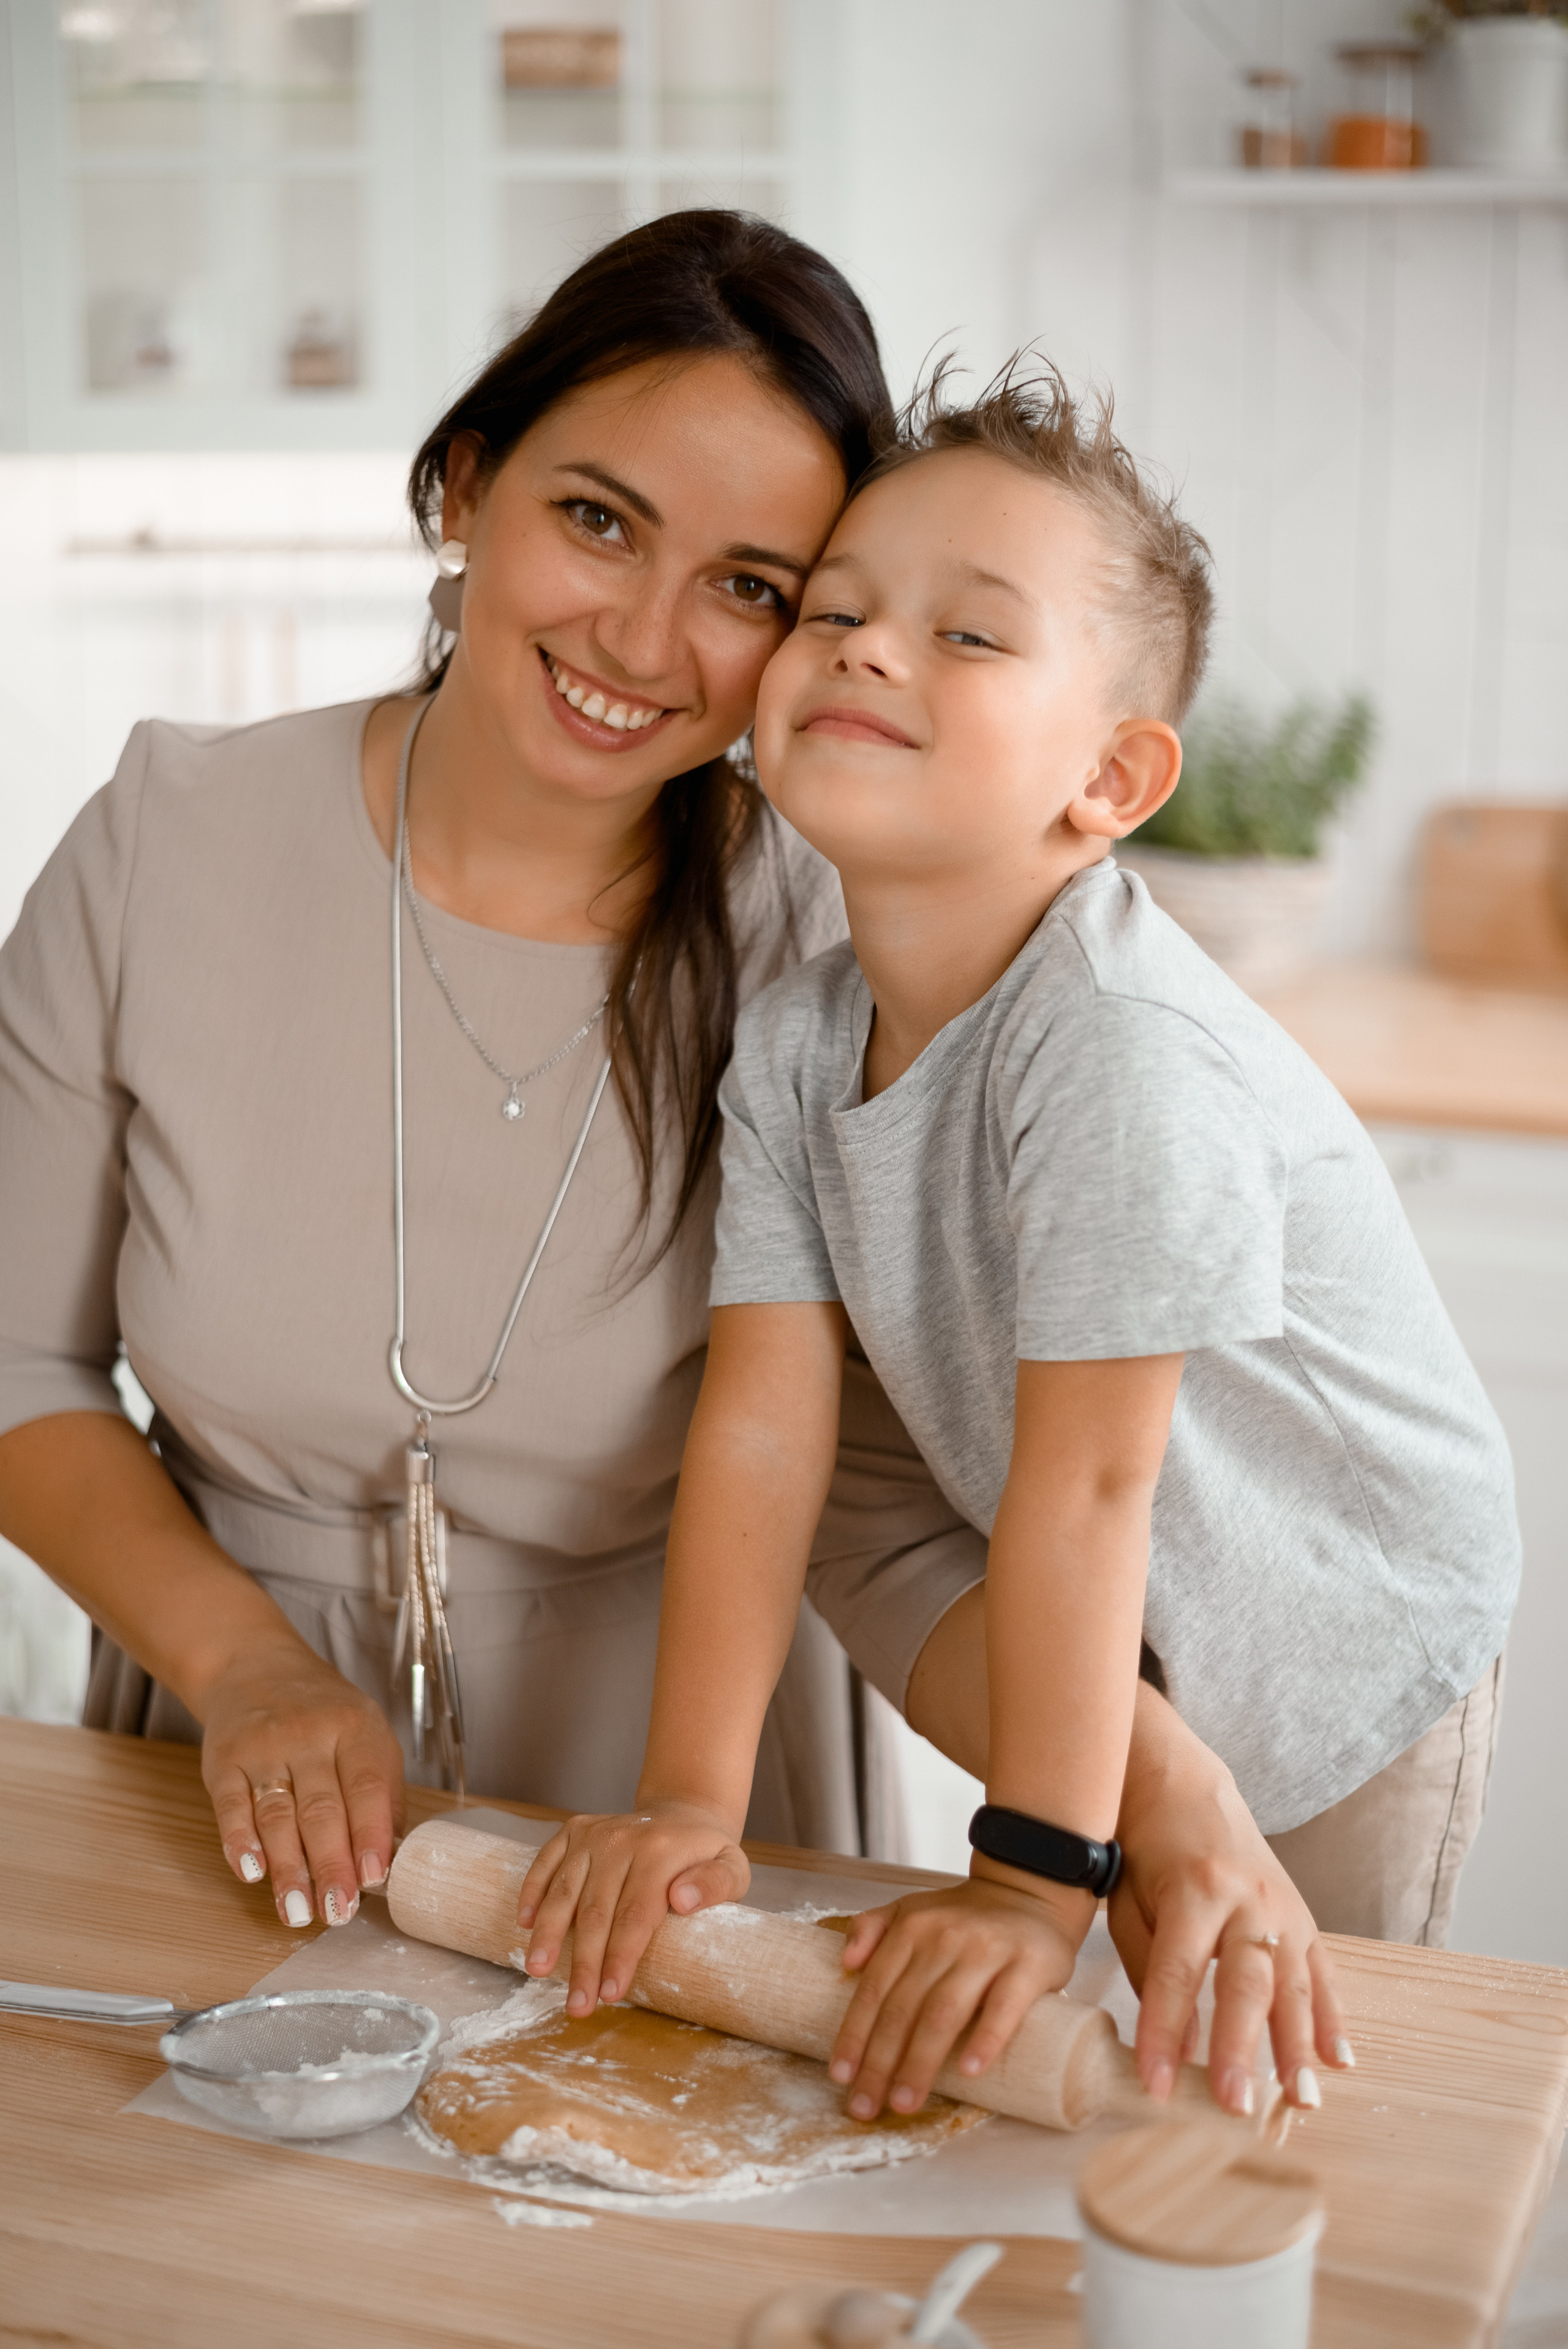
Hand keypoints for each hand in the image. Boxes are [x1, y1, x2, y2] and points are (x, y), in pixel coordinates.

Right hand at [199, 1635, 403, 1931]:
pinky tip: (252, 1873)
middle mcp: (309, 1734)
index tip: (374, 1879)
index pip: (367, 1786)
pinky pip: (231, 1806)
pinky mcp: (224, 1761)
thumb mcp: (367, 1735)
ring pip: (277, 1815)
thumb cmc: (324, 1715)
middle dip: (331, 1867)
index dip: (370, 1834)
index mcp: (355, 1728)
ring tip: (299, 1912)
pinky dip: (240, 1841)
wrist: (255, 1668)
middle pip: (322, 1809)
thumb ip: (381, 1794)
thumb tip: (391, 1860)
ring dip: (288, 1868)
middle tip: (338, 1912)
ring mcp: (263, 1747)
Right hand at [516, 1800, 749, 2017]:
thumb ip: (716, 1884)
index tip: (610, 1995)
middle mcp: (622, 1839)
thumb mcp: (733, 1868)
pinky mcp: (574, 1830)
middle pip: (597, 1910)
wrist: (683, 1813)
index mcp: (660, 1852)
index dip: (621, 1957)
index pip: (635, 1914)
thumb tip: (683, 1901)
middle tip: (576, 2007)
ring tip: (537, 1970)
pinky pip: (546, 1861)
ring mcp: (594, 1833)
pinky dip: (532, 1890)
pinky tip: (523, 1923)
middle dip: (584, 1963)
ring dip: (548, 1933)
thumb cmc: (706, 1855)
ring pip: (565, 1890)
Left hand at [829, 1863, 1088, 2119]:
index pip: (875, 1989)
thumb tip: (845, 1963)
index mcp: (912, 1928)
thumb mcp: (911, 1909)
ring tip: (905, 2102)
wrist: (1029, 1894)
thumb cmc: (964, 1918)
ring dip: (920, 2061)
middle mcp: (944, 1938)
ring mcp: (986, 1951)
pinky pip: (1004, 2007)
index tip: (840, 2076)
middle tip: (866, 2107)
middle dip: (880, 2063)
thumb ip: (873, 1927)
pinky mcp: (1028, 1965)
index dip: (855, 2034)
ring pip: (944, 2012)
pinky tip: (969, 2071)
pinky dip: (985, 2039)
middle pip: (904, 2008)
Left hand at [1109, 1729, 1351, 2116]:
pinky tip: (1339, 2060)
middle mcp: (1244, 1898)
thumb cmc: (1146, 1850)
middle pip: (1244, 1982)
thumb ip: (1153, 1973)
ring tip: (1300, 2099)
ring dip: (1298, 2047)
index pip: (1175, 1974)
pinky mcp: (1304, 1914)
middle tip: (1235, 2105)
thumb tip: (1180, 2048)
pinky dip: (1332, 2019)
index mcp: (1192, 1890)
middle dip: (1239, 2049)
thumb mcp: (1130, 1901)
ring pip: (1293, 1983)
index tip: (1155, 2088)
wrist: (1183, 1784)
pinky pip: (1322, 1972)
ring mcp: (1282, 1906)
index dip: (1163, 2033)